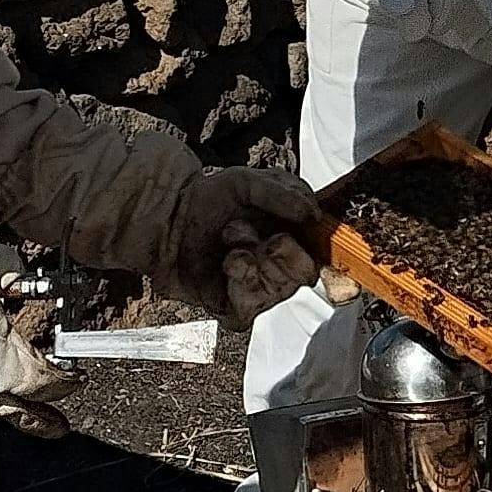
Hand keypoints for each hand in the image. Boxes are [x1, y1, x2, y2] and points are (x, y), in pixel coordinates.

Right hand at [0, 239, 70, 420]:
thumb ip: (14, 274)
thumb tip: (21, 279)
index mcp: (4, 359)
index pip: (46, 382)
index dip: (65, 382)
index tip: (75, 379)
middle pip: (19, 411)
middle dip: (41, 419)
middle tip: (56, 425)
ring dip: (6, 407)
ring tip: (19, 410)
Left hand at [160, 167, 327, 319]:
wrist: (168, 220)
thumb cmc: (208, 202)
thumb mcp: (246, 183)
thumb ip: (283, 193)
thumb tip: (313, 213)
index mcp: (292, 236)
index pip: (323, 251)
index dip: (320, 244)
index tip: (304, 226)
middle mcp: (281, 266)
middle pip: (306, 272)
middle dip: (282, 249)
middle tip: (252, 229)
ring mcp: (262, 289)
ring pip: (281, 287)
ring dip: (254, 257)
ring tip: (230, 237)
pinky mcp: (240, 308)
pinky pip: (255, 304)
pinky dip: (242, 277)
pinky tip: (228, 263)